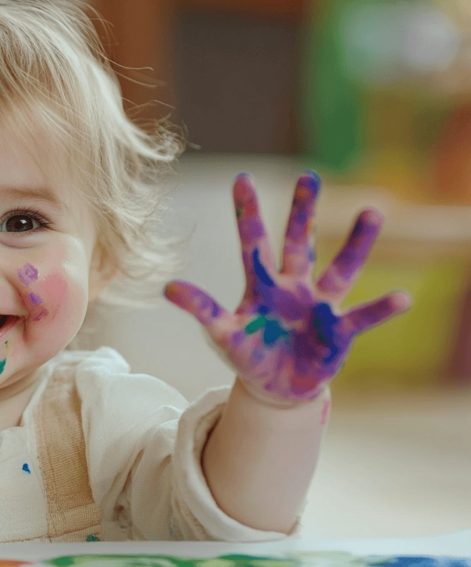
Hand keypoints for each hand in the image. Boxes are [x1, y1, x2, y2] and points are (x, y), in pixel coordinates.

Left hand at [164, 173, 410, 404]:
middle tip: (309, 175)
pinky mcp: (339, 331)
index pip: (252, 242)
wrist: (277, 387)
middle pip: (300, 243)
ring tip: (372, 212)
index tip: (241, 177)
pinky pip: (362, 317)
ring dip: (357, 244)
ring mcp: (320, 305)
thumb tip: (167, 287)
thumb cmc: (249, 353)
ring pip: (341, 269)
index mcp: (262, 285)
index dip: (246, 213)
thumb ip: (201, 309)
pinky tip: (403, 298)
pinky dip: (381, 309)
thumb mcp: (223, 333)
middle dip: (304, 212)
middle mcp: (294, 286)